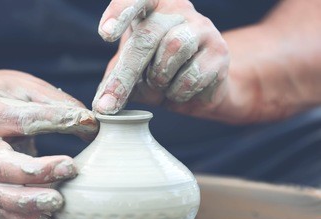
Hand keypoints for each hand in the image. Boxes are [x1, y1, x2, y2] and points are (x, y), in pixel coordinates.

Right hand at [0, 70, 97, 218]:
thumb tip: (91, 125)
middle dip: (39, 172)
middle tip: (72, 168)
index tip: (89, 124)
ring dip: (31, 203)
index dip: (59, 122)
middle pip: (4, 166)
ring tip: (59, 203)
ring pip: (0, 194)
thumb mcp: (28, 88)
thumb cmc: (5, 95)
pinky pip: (3, 208)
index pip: (25, 121)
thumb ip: (57, 104)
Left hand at [92, 0, 229, 118]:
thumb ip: (115, 80)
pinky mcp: (219, 51)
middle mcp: (178, 10)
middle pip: (148, 36)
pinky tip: (178, 90)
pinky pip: (192, 74)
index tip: (105, 34)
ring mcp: (202, 27)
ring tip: (159, 83)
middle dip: (126, 74)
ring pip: (173, 49)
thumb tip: (101, 106)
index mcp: (151, 6)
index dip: (120, 13)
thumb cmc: (156, 72)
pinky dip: (178, 91)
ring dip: (159, 77)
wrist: (197, 89)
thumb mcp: (130, 73)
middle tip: (108, 103)